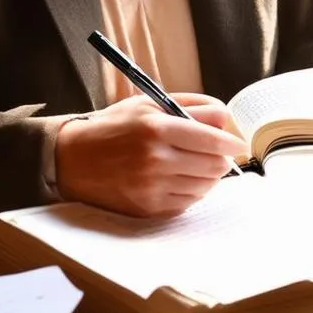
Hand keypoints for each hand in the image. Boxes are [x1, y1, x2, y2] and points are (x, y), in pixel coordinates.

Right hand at [54, 93, 245, 216]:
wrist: (73, 159)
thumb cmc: (115, 126)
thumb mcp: (149, 104)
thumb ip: (190, 106)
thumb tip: (226, 118)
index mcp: (157, 127)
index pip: (212, 139)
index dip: (232, 142)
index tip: (238, 144)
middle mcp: (156, 159)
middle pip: (214, 165)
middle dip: (222, 159)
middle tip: (218, 153)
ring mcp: (152, 187)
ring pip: (204, 186)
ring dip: (208, 176)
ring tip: (196, 165)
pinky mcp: (147, 208)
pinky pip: (187, 203)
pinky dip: (192, 191)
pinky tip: (180, 179)